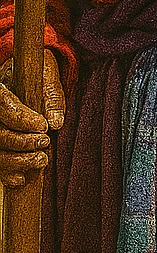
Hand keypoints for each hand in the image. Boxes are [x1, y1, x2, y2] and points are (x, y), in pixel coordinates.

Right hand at [0, 50, 64, 188]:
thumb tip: (56, 123)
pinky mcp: (0, 146)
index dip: (22, 120)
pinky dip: (7, 174)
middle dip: (23, 142)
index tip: (43, 126)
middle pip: (0, 134)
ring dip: (18, 161)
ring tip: (42, 160)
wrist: (32, 74)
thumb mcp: (49, 77)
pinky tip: (21, 178)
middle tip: (45, 141)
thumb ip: (53, 98)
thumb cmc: (40, 74)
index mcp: (1, 90)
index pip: (4, 106)